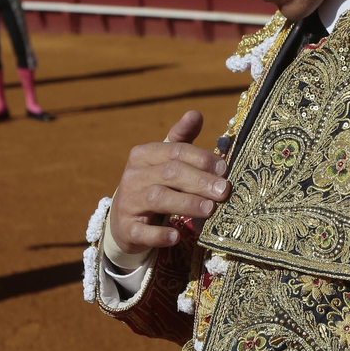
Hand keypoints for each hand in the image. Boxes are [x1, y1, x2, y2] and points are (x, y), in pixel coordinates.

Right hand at [109, 111, 228, 256]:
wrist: (125, 222)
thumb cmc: (154, 186)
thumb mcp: (165, 161)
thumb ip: (181, 139)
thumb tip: (196, 114)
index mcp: (144, 154)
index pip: (176, 152)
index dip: (201, 159)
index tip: (224, 169)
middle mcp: (133, 176)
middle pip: (170, 173)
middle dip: (199, 181)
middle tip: (223, 190)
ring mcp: (128, 202)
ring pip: (157, 198)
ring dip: (186, 203)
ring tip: (210, 209)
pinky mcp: (127, 229)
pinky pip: (142, 231)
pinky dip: (159, 234)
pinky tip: (176, 236)